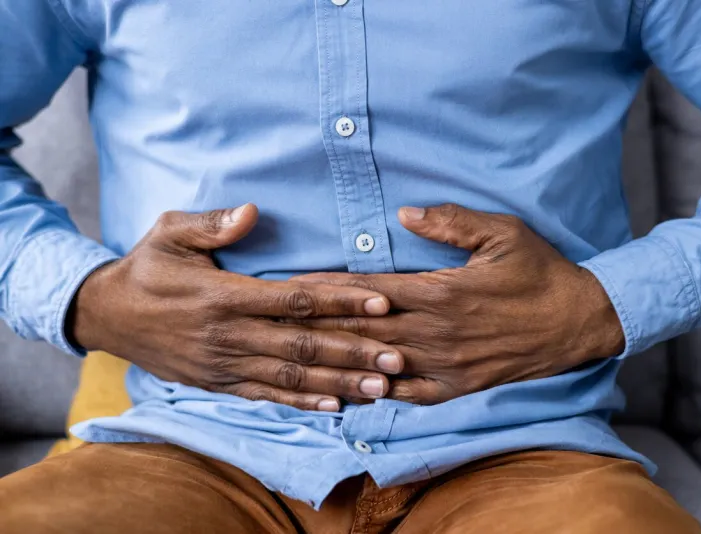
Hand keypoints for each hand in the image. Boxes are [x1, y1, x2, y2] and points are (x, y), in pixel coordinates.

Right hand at [68, 204, 404, 410]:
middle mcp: (228, 335)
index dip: (341, 301)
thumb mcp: (169, 233)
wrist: (106, 315)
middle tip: (397, 358)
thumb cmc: (146, 268)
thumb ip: (211, 224)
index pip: (295, 299)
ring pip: (291, 378)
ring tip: (380, 389)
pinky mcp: (218, 382)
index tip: (382, 303)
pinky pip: (266, 395)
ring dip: (339, 383)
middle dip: (354, 352)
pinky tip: (335, 406)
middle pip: (303, 346)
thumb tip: (252, 211)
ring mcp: (224, 364)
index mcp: (224, 296)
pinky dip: (302, 402)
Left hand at [293, 204, 623, 404]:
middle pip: (363, 330)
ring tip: (299, 358)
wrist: (579, 320)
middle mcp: (436, 332)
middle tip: (278, 323)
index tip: (291, 286)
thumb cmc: (539, 271)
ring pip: (379, 364)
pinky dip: (377, 394)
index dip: (326, 288)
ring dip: (338, 360)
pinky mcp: (460, 387)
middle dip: (318, 325)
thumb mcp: (502, 233)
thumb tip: (405, 212)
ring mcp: (447, 365)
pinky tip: (350, 393)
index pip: (368, 290)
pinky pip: (409, 396)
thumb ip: (451, 222)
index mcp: (441, 291)